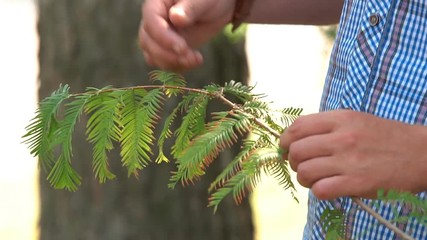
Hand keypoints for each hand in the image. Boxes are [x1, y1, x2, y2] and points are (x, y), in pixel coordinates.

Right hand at [139, 0, 235, 70]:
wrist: (215, 8)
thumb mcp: (202, 0)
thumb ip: (189, 8)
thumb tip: (175, 18)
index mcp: (157, 4)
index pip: (152, 22)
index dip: (164, 38)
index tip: (182, 48)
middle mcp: (153, 21)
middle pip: (147, 43)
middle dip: (168, 55)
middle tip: (191, 58)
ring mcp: (158, 38)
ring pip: (153, 56)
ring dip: (173, 63)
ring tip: (196, 60)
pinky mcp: (166, 50)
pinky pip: (164, 63)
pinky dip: (178, 67)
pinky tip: (195, 62)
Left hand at [280, 110, 426, 199]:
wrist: (422, 153)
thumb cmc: (386, 137)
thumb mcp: (356, 120)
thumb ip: (327, 126)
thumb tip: (295, 139)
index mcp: (341, 118)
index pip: (297, 128)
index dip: (284, 140)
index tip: (285, 149)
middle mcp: (342, 137)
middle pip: (296, 151)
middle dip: (293, 161)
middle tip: (302, 166)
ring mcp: (349, 160)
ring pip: (305, 172)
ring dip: (305, 178)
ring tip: (315, 178)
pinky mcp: (357, 183)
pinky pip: (320, 190)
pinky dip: (319, 191)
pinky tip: (329, 187)